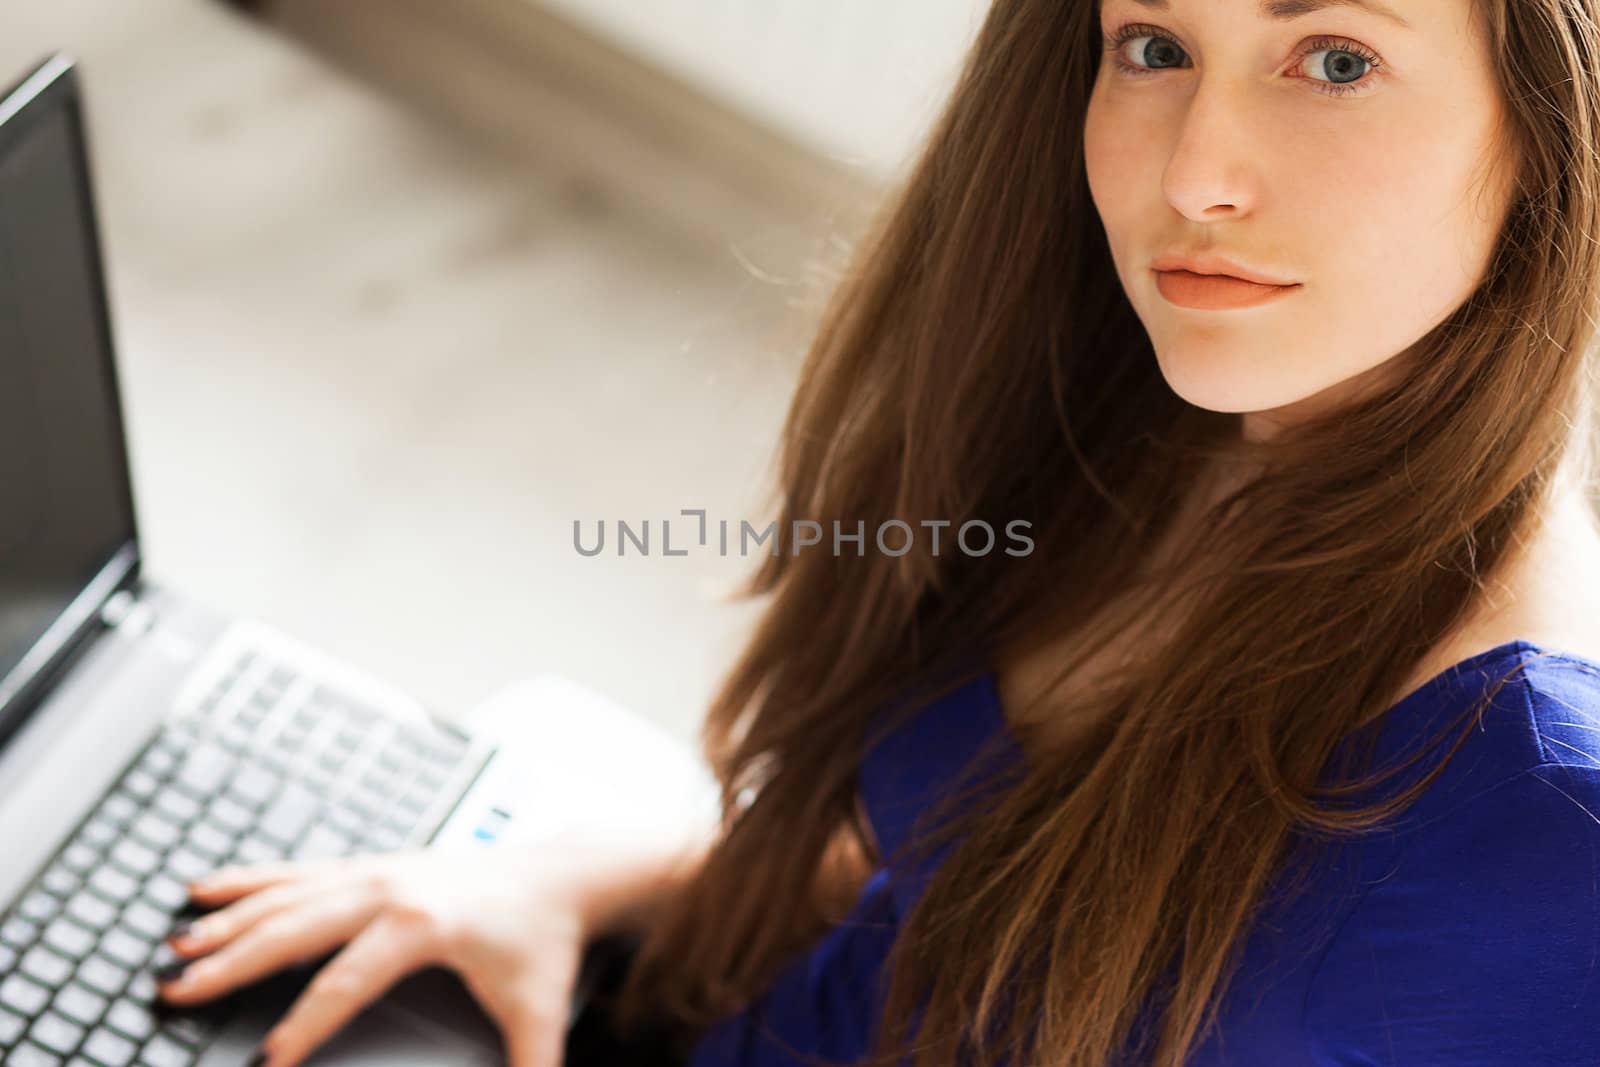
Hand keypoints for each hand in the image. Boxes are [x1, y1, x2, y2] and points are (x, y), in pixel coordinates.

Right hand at [155, 842, 597, 1066]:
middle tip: (178, 995)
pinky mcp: (376, 864)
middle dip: (233, 965)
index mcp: (424, 925)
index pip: (346, 984)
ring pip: (288, 894)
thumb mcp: (538, 1014)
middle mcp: (392, 889)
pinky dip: (249, 880)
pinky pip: (300, 870)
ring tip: (175, 947)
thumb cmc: (545, 943)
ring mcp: (380, 870)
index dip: (303, 1027)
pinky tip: (205, 889)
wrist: (563, 875)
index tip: (263, 1062)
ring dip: (228, 920)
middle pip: (296, 930)